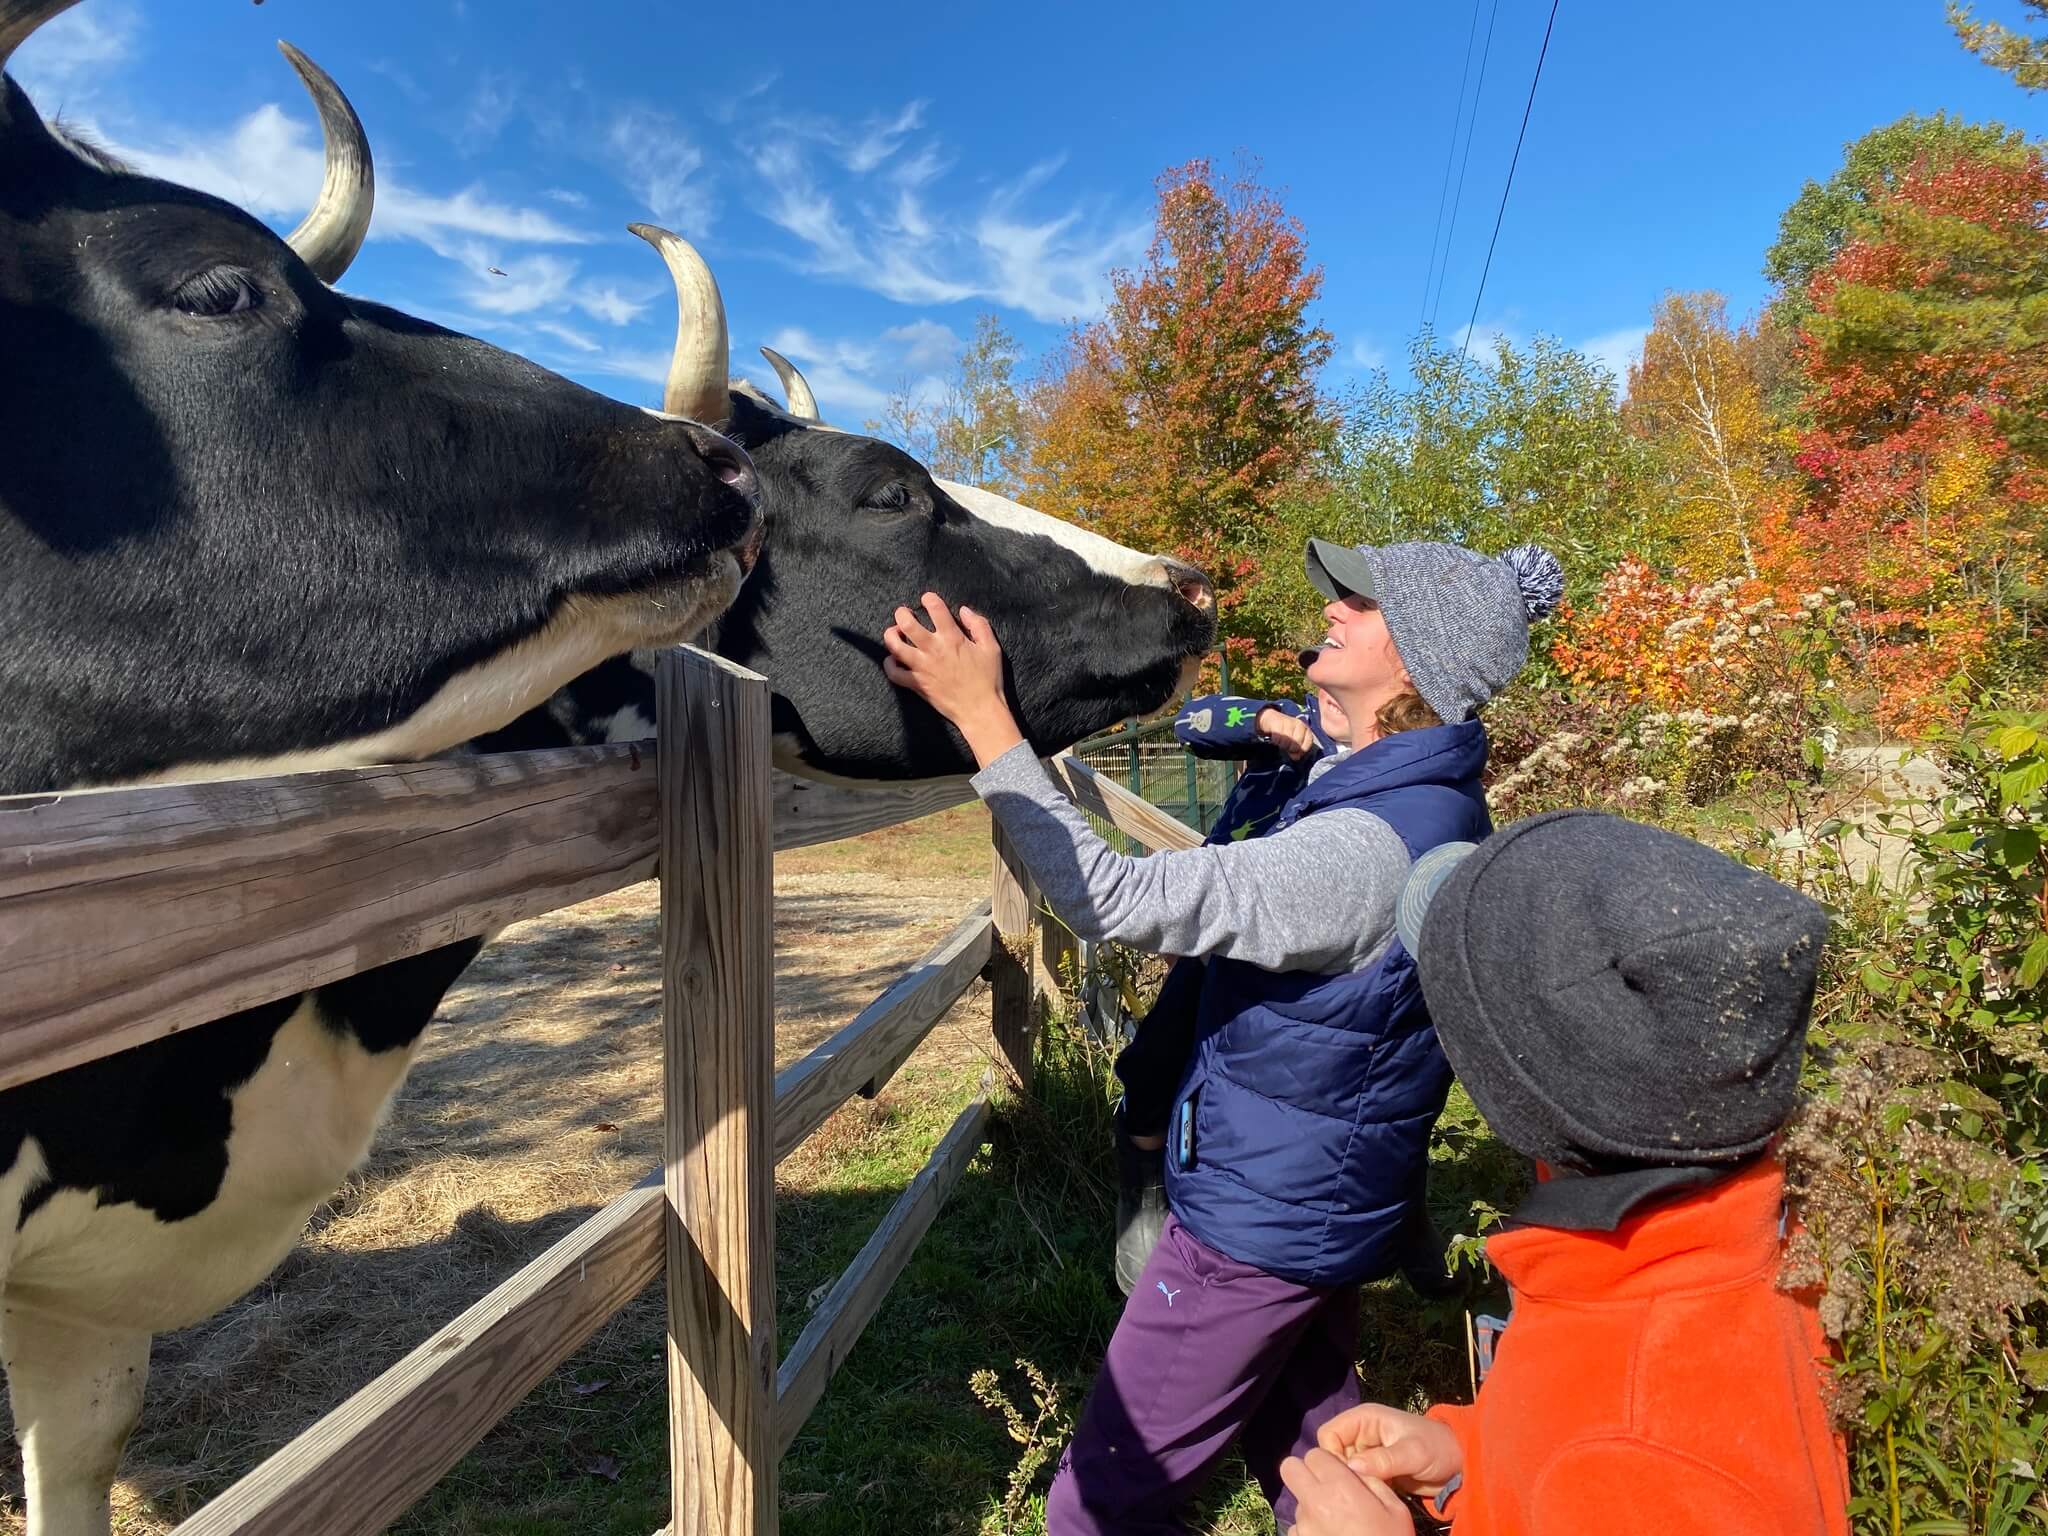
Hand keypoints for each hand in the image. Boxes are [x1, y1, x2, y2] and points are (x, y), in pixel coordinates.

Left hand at [881, 593, 1024, 766]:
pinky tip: (894, 659)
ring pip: (895, 646)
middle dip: (902, 613)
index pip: (935, 608)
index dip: (929, 599)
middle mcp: (933, 650)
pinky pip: (894, 673)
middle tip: (904, 614)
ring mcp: (922, 668)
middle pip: (906, 624)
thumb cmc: (988, 679)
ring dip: (890, 636)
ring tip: (894, 633)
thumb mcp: (991, 648)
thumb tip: (963, 610)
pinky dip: (889, 665)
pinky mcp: (916, 684)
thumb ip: (978, 625)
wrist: (980, 710)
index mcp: (952, 638)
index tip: (928, 600)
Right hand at [1257, 706, 1318, 761]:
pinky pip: (1278, 738)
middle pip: (1297, 743)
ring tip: (1280, 742)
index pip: (1308, 743)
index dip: (1302, 750)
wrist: (1273, 719)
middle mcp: (1299, 725)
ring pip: (1287, 741)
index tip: (1296, 752)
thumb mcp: (1293, 741)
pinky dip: (1276, 741)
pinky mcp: (1279, 723)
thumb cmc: (1286, 732)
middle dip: (1291, 748)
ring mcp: (1290, 723)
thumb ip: (1297, 750)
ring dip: (1282, 745)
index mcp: (1306, 729)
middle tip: (1286, 747)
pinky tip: (1275, 739)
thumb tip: (1296, 757)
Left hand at [1280, 1449, 1414, 1535]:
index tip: (1338, 1474)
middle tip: (1324, 1488)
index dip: (1327, 1462)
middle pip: (1290, 1468)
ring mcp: (1303, 1528)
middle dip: (1305, 1473)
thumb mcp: (1396, 1510)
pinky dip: (1310, 1531)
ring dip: (1310, 1506)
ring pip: (1296, 1501)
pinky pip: (1298, 1529)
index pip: (1315, 1454)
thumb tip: (1354, 1471)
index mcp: (1339, 1488)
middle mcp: (1314, 1504)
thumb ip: (1372, 1482)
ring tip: (1336, 1525)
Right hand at [1314, 1404, 1462, 1500]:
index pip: (1329, 1433)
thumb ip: (1384, 1459)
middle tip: (1362, 1487)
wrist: (1459, 1463)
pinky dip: (1363, 1488)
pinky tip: (1375, 1495)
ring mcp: (1368, 1452)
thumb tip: (1352, 1466)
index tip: (1348, 1474)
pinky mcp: (1375, 1469)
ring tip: (1371, 1491)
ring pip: (1345, 1468)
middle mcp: (1361, 1433)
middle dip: (1344, 1471)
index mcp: (1364, 1419)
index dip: (1332, 1454)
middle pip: (1334, 1453)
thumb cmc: (1437, 1448)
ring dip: (1355, 1481)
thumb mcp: (1413, 1452)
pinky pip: (1358, 1479)